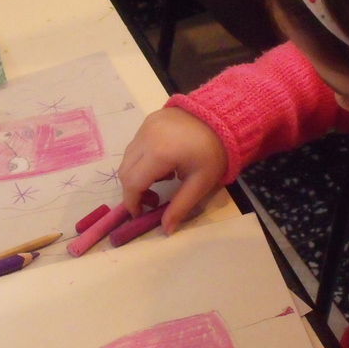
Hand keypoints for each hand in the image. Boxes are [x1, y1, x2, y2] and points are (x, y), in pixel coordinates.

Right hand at [118, 107, 227, 232]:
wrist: (223, 117)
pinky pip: (136, 144)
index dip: (132, 202)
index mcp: (159, 153)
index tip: (140, 214)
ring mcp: (145, 126)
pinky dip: (142, 159)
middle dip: (133, 190)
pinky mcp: (149, 119)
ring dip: (137, 174)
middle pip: (125, 171)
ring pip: (128, 157)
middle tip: (153, 200)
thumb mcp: (200, 183)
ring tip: (162, 179)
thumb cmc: (214, 153)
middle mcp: (146, 137)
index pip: (133, 182)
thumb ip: (180, 207)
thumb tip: (166, 230)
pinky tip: (163, 162)